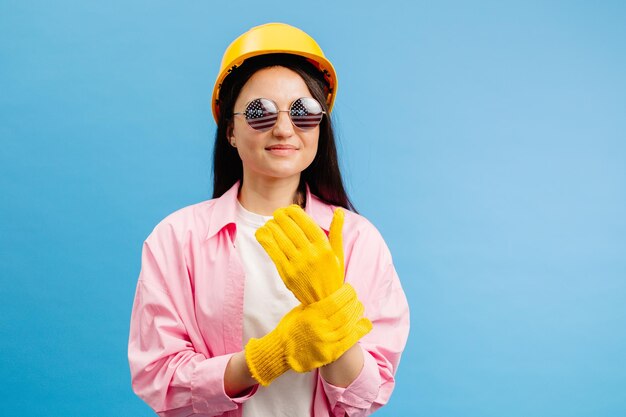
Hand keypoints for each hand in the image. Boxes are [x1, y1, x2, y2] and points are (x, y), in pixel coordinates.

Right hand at [244, 284, 371, 385]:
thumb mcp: (300, 310)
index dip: (347, 293)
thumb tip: (332, 293)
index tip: (349, 288)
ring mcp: (327, 342)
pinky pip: (349, 341)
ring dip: (357, 314)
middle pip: (345, 313)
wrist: (281, 351)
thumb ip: (316, 304)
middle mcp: (321, 328)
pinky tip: (365, 324)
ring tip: (359, 307)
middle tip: (355, 297)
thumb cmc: (290, 328)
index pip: (336, 301)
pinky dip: (359, 331)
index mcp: (312, 315)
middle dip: (353, 302)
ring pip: (349, 326)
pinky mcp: (331, 353)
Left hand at [255, 205, 344, 304]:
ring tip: (270, 222)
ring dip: (272, 226)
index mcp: (324, 247)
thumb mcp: (338, 253)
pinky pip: (273, 252)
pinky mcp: (286, 274)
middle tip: (277, 213)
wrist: (325, 302)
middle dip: (281, 217)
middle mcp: (311, 254)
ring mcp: (298, 265)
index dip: (295, 212)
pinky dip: (265, 240)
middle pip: (291, 228)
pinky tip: (262, 233)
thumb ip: (337, 231)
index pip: (306, 222)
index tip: (289, 209)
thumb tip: (339, 211)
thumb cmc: (332, 275)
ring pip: (280, 238)